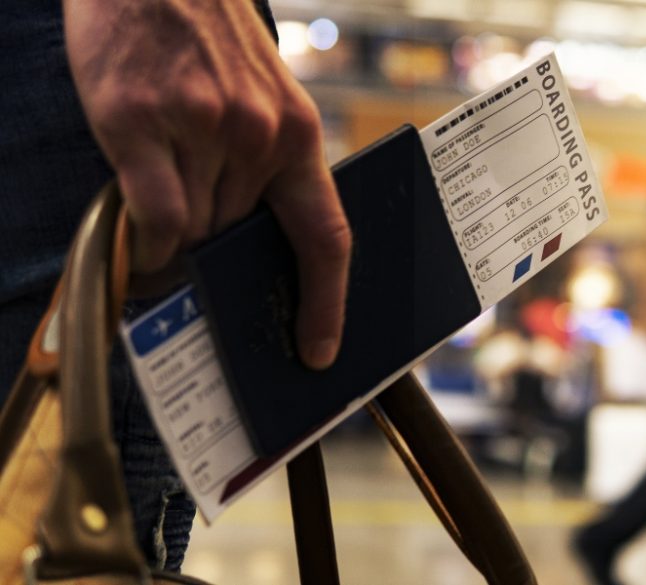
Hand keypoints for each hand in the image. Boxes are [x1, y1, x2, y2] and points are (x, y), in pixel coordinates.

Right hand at [64, 0, 350, 368]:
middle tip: (195, 259)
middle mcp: (256, 136)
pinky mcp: (138, 122)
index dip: (327, 302)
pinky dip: (145, 242)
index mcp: (298, 135)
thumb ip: (265, 168)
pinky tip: (140, 238)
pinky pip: (151, 216)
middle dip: (216, 257)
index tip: (319, 349)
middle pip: (237, 241)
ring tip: (157, 225)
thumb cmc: (209, 43)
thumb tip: (246, 247)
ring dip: (174, 245)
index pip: (326, 236)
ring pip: (192, 234)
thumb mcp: (264, 101)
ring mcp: (199, 129)